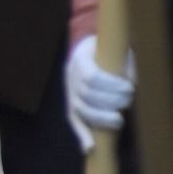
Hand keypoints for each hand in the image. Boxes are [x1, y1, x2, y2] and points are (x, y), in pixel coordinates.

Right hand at [66, 35, 135, 153]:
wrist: (87, 51)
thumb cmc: (106, 52)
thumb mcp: (115, 52)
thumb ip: (124, 68)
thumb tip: (130, 85)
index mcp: (79, 59)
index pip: (91, 77)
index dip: (112, 86)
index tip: (130, 88)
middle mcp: (71, 76)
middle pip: (87, 95)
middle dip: (112, 102)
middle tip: (128, 102)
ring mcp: (69, 91)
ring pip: (81, 109)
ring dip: (103, 118)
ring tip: (120, 119)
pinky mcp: (71, 104)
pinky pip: (74, 121)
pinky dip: (82, 135)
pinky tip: (90, 147)